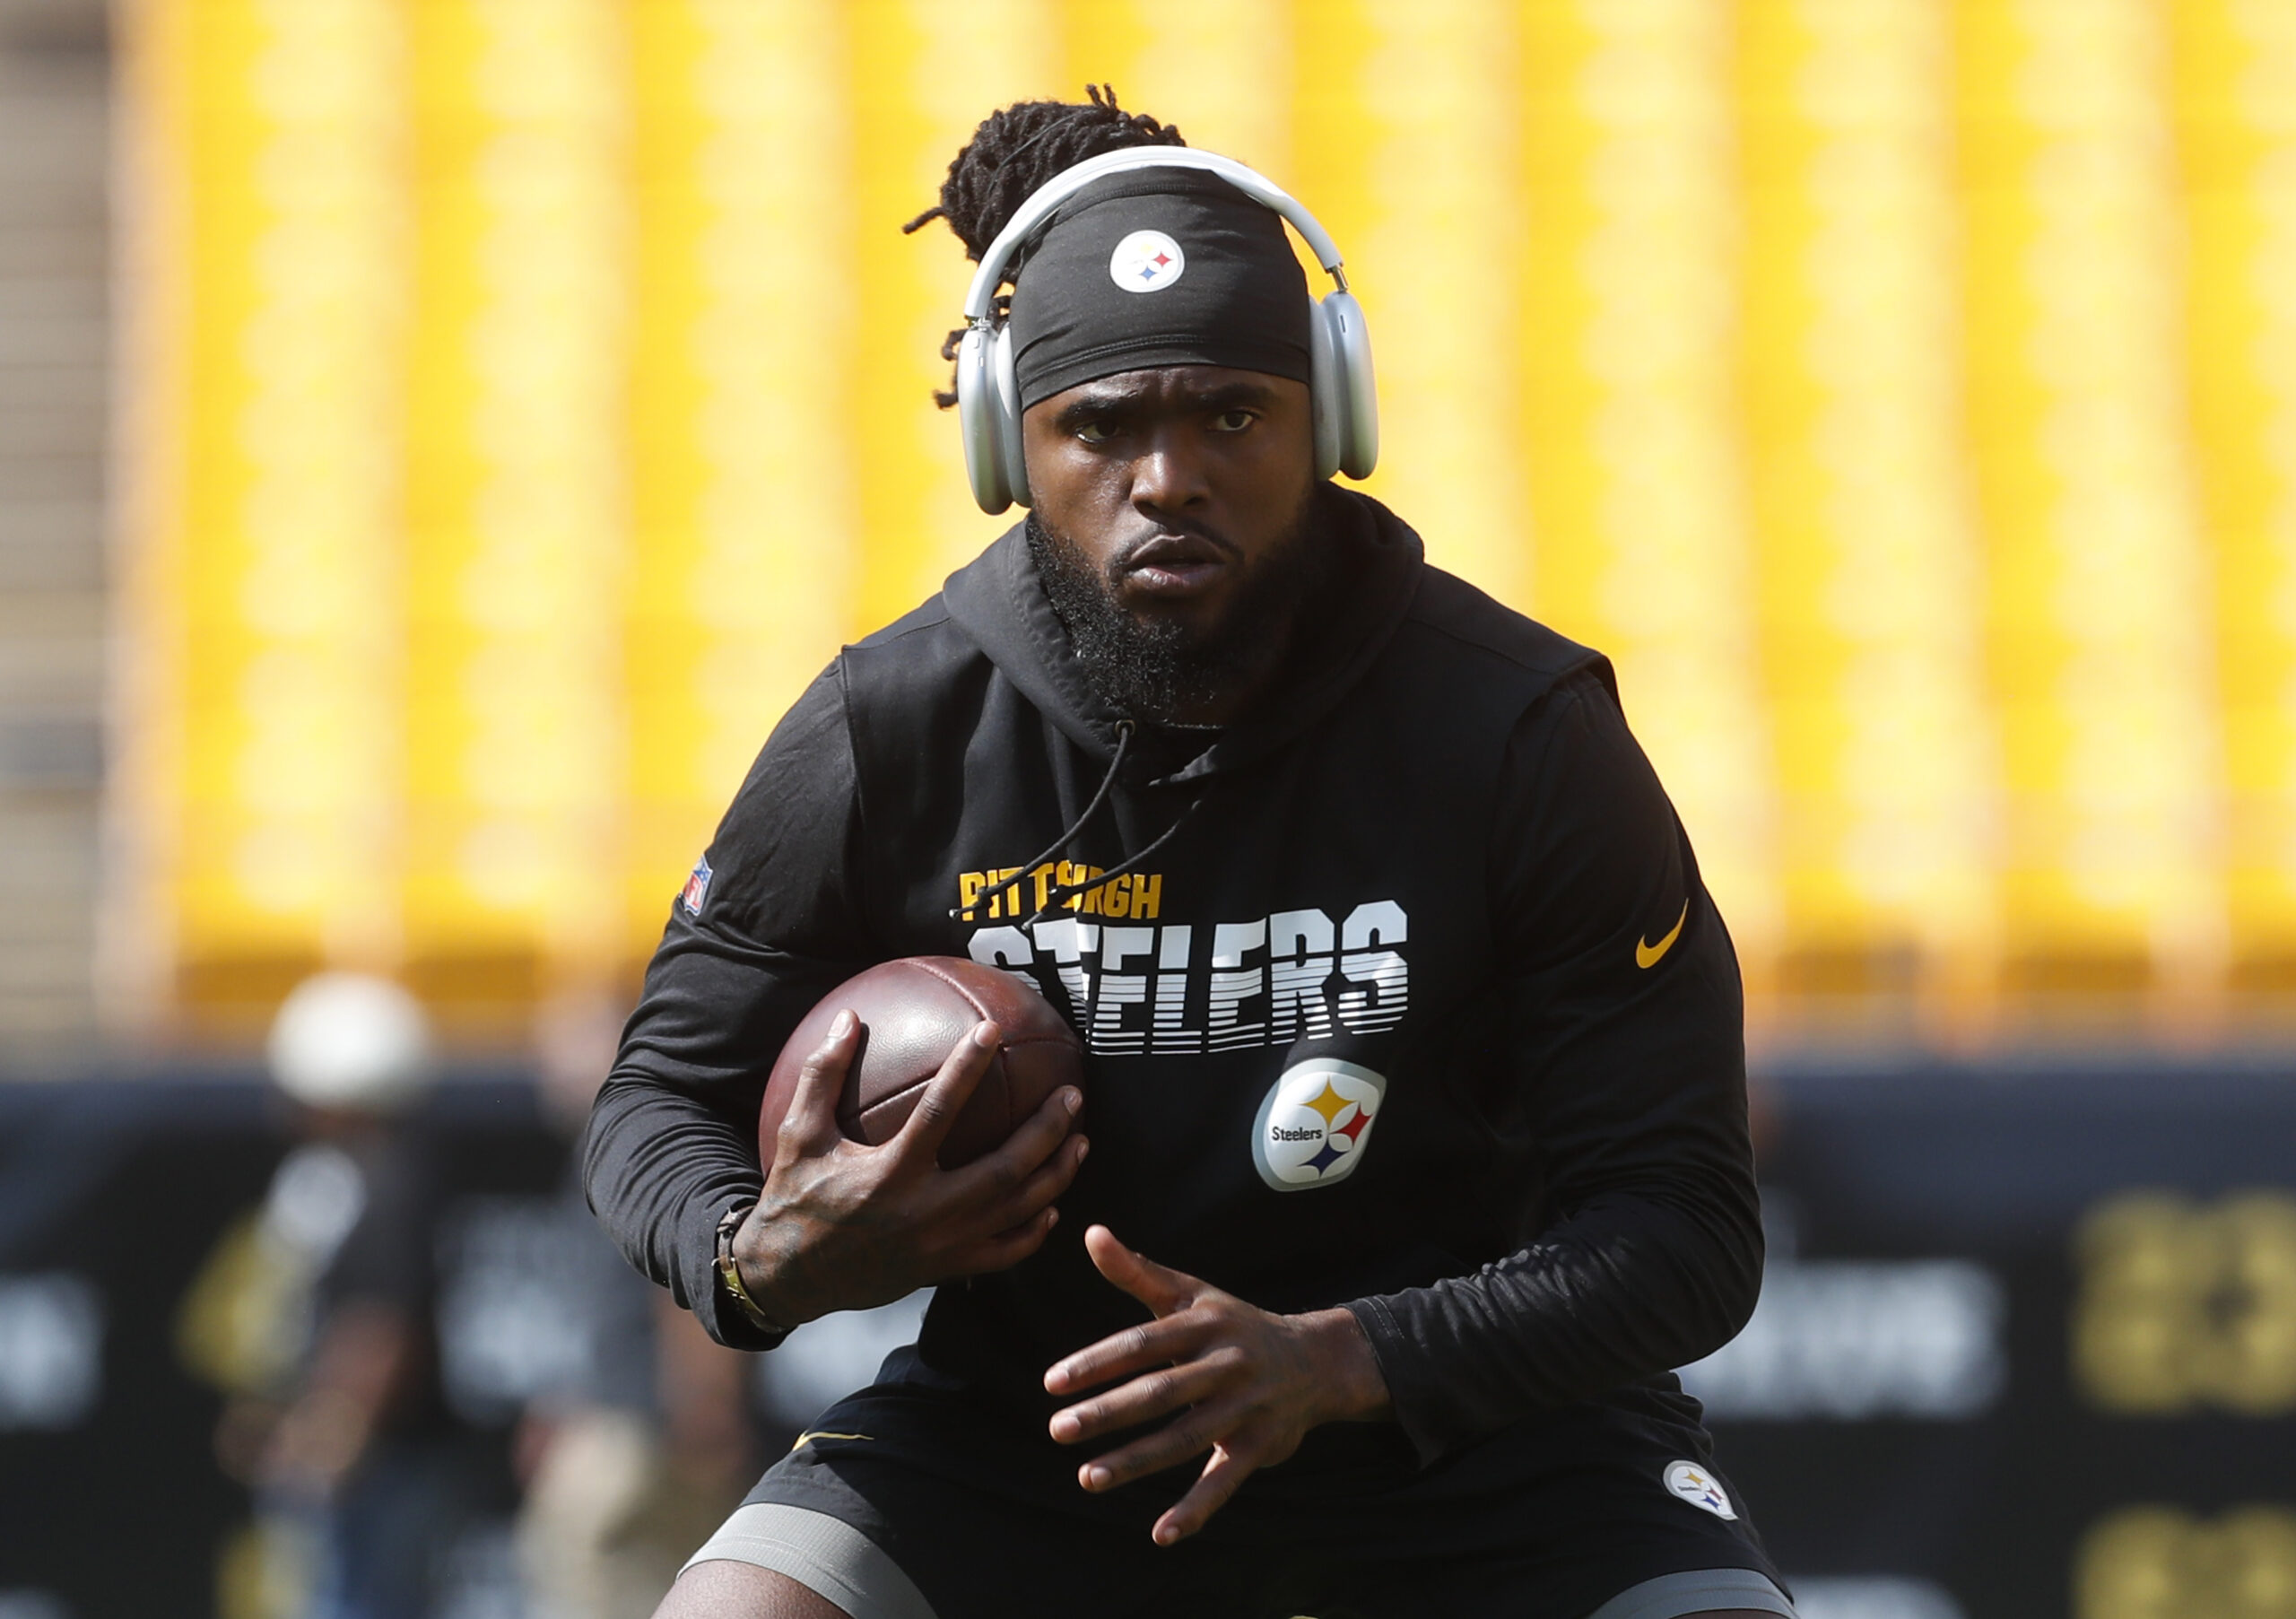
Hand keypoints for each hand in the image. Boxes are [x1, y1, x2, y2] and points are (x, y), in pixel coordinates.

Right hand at [734, 1010, 1087, 1324]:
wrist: (790, 1277)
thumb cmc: (795, 1197)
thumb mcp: (799, 1134)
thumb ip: (823, 1075)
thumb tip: (848, 1018)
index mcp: (888, 1174)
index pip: (938, 1112)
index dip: (967, 1069)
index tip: (993, 1032)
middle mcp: (923, 1213)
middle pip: (1004, 1170)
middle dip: (1045, 1133)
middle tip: (1073, 1096)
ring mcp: (941, 1246)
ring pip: (1015, 1211)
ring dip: (1055, 1175)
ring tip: (1081, 1141)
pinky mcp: (945, 1269)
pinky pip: (1003, 1253)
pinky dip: (1033, 1231)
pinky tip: (1053, 1205)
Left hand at [1044, 1225, 1389, 1545]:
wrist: (1316, 1359)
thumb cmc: (1234, 1324)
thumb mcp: (1192, 1294)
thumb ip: (1137, 1272)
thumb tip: (1089, 1232)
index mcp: (1204, 1323)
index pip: (1142, 1343)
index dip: (1097, 1362)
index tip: (1053, 1382)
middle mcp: (1226, 1364)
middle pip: (1160, 1392)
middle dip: (1107, 1413)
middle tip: (1058, 1430)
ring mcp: (1245, 1407)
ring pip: (1185, 1439)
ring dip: (1136, 1461)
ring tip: (1087, 1478)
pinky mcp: (1260, 1445)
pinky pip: (1224, 1481)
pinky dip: (1195, 1510)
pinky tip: (1160, 1533)